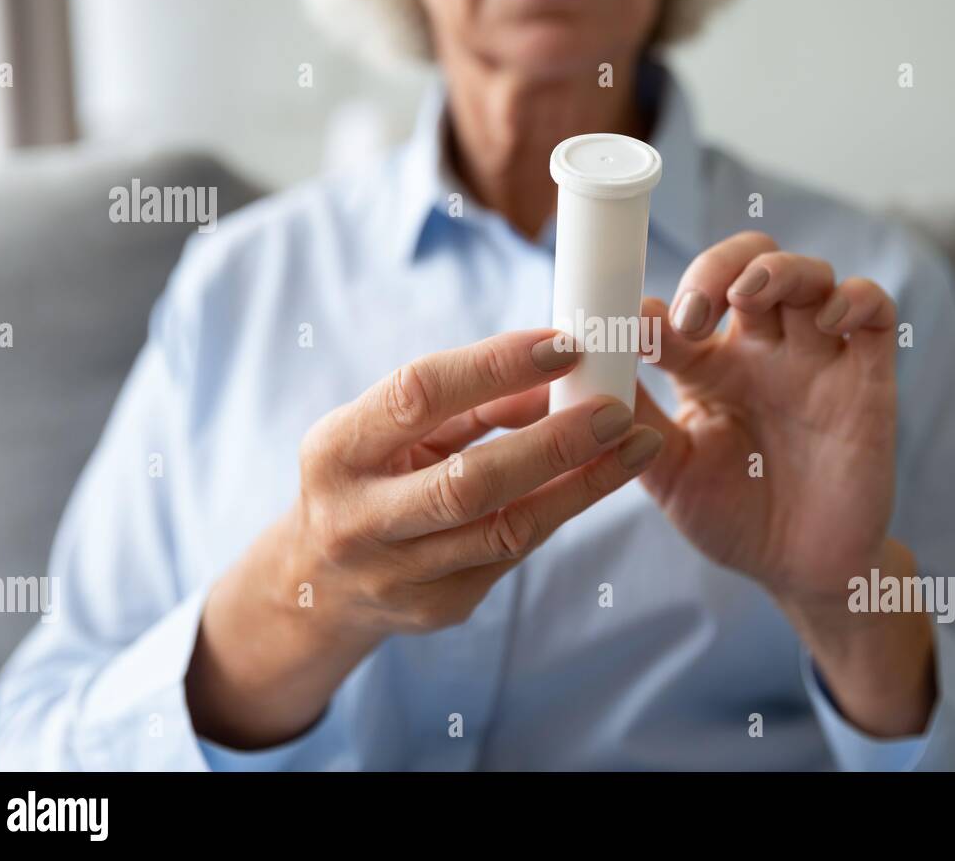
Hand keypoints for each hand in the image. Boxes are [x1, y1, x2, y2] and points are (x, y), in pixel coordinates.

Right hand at [186, 328, 661, 747]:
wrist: (317, 584)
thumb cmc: (366, 478)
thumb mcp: (393, 431)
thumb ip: (468, 403)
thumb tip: (555, 372)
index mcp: (336, 450)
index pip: (420, 396)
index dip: (496, 367)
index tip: (565, 345)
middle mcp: (359, 518)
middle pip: (469, 482)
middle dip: (554, 442)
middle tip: (616, 409)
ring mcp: (399, 574)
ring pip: (507, 529)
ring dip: (582, 484)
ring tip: (636, 445)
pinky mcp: (439, 608)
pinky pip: (515, 554)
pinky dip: (562, 510)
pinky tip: (600, 479)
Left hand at [635, 230, 898, 602]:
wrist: (802, 573)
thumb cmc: (733, 519)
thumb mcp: (671, 473)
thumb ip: (635, 419)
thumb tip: (593, 365)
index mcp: (710, 369)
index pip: (683, 308)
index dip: (656, 306)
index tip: (628, 325)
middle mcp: (763, 353)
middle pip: (749, 264)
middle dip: (718, 268)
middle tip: (692, 314)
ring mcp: (816, 360)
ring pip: (809, 276)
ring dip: (777, 269)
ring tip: (745, 294)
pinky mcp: (867, 379)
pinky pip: (874, 311)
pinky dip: (855, 297)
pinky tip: (829, 317)